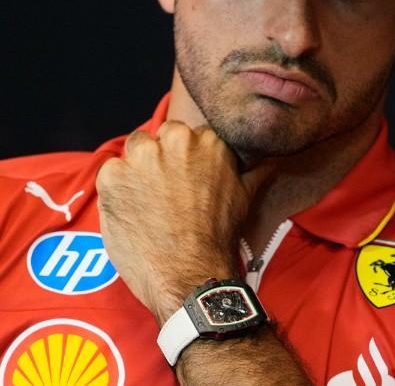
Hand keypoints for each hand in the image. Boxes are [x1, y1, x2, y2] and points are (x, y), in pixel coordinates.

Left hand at [96, 121, 272, 323]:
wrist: (189, 272)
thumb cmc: (218, 235)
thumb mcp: (246, 197)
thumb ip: (256, 171)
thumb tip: (273, 160)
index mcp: (208, 140)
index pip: (189, 135)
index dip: (185, 157)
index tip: (185, 177)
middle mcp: (175, 140)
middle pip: (160, 136)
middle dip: (160, 157)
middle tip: (165, 189)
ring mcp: (141, 157)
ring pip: (134, 150)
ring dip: (137, 168)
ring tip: (146, 200)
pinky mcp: (112, 177)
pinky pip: (110, 172)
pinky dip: (117, 188)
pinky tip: (131, 210)